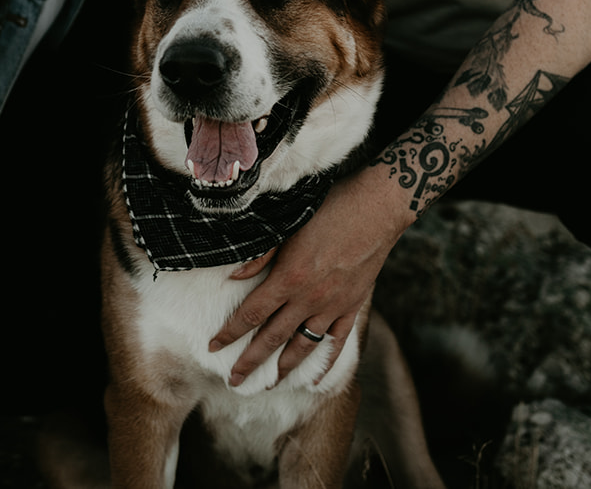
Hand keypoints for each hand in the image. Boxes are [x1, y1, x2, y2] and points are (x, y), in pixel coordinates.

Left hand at [209, 168, 408, 387]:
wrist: (376, 207)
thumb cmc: (328, 207)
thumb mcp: (288, 224)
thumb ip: (260, 253)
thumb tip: (234, 276)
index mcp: (288, 278)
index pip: (251, 314)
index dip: (230, 333)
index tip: (213, 347)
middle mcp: (308, 299)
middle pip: (272, 338)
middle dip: (250, 362)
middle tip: (235, 382)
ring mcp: (332, 306)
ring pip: (303, 346)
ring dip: (284, 368)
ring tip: (269, 384)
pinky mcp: (353, 306)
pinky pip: (337, 342)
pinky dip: (326, 362)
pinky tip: (316, 378)